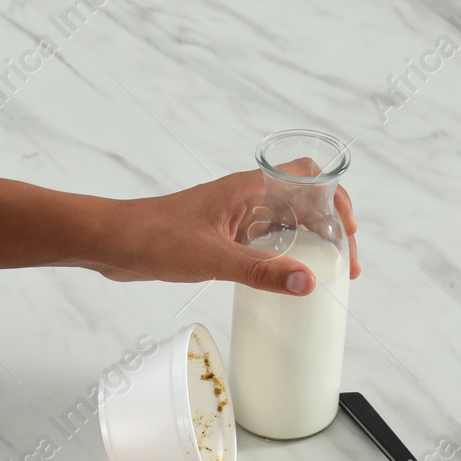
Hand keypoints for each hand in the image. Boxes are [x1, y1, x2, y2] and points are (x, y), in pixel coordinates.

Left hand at [87, 168, 359, 293]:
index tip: (349, 234)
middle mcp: (246, 198)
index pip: (311, 178)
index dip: (337, 201)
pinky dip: (282, 256)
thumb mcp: (213, 259)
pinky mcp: (220, 236)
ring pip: (285, 223)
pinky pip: (263, 241)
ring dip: (308, 244)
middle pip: (304, 203)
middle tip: (344, 266)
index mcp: (250, 188)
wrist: (112, 242)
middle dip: (330, 230)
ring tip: (325, 275)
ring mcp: (234, 217)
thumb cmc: (154, 238)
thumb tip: (307, 282)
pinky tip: (285, 280)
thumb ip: (261, 271)